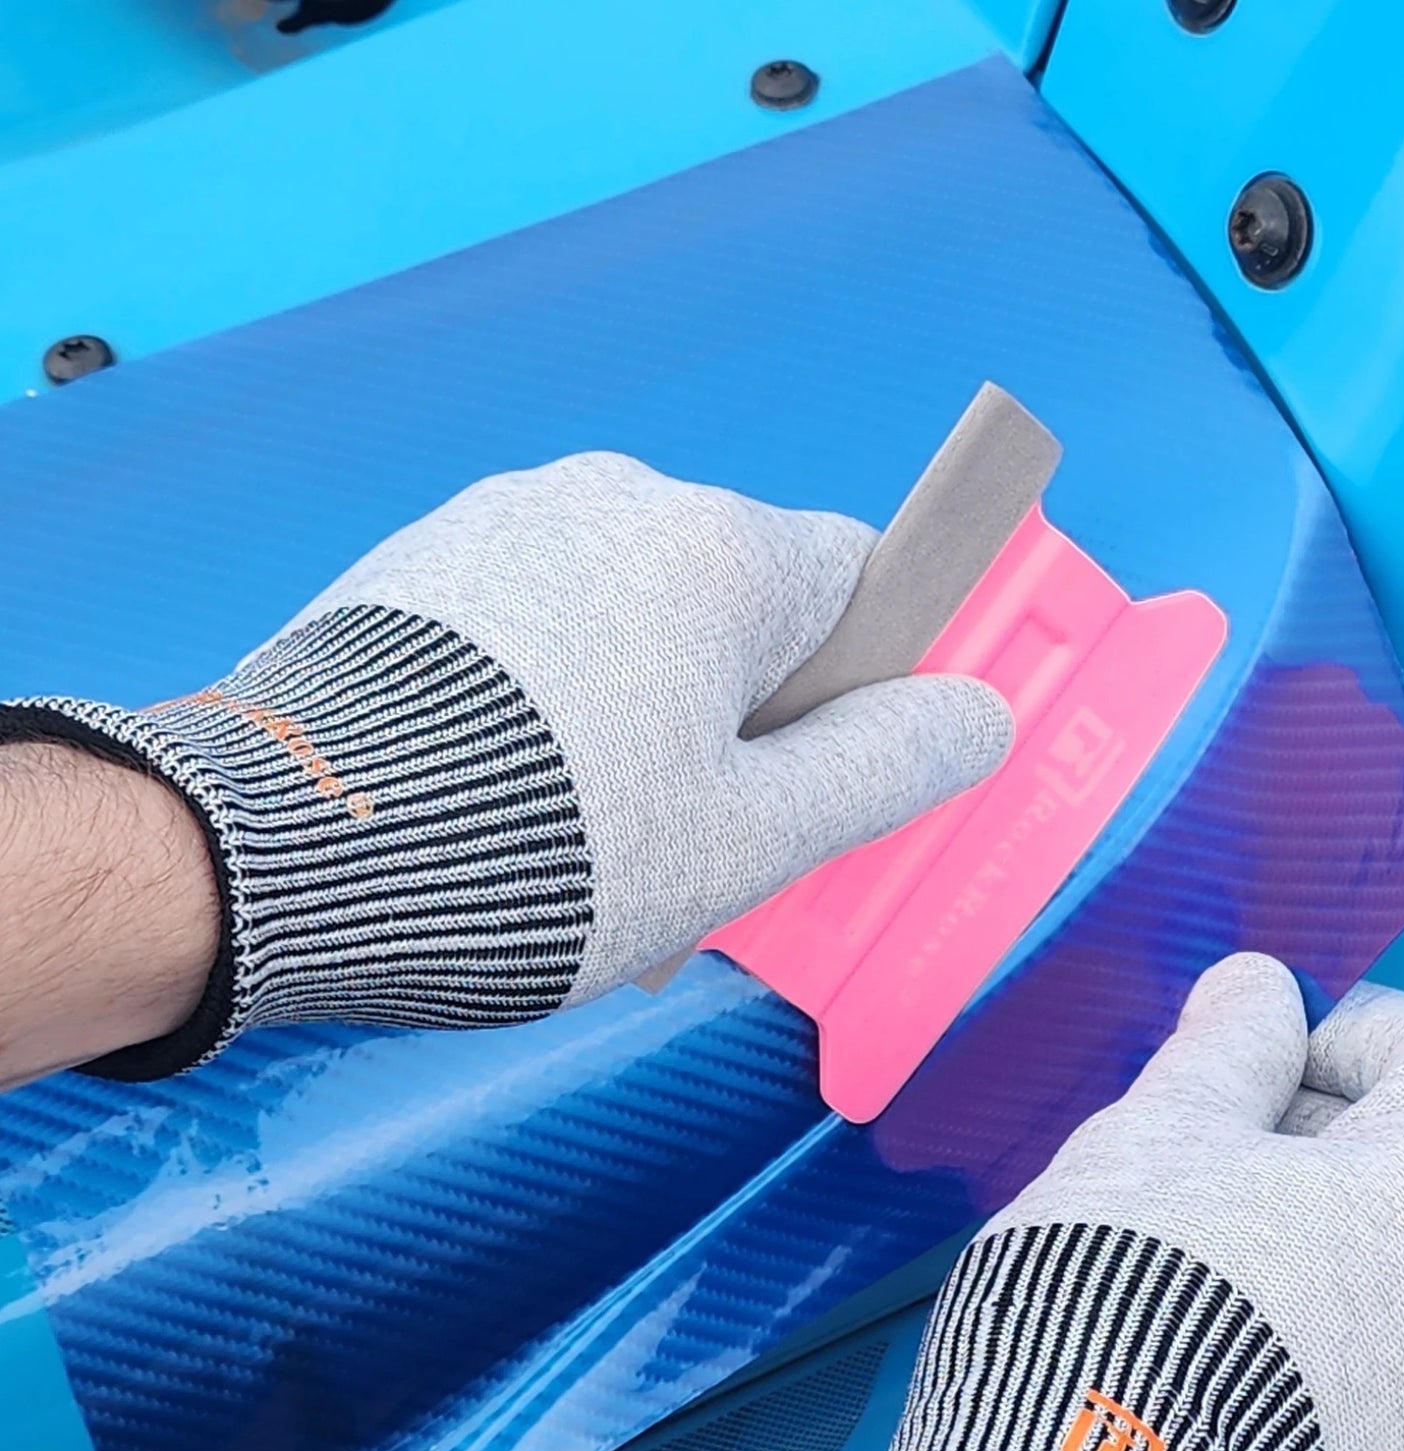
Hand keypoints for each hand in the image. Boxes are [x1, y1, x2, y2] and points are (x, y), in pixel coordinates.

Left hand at [0, 453, 1011, 1078]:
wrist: (284, 854)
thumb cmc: (546, 853)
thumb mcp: (753, 839)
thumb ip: (888, 769)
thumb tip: (979, 714)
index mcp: (721, 552)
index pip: (868, 579)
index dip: (877, 682)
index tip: (842, 769)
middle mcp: (616, 501)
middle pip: (747, 606)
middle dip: (748, 719)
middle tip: (701, 841)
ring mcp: (503, 523)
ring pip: (637, 620)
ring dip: (648, 714)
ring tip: (584, 837)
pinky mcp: (419, 568)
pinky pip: (540, 626)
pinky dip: (555, 701)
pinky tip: (507, 794)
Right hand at [811, 953, 1403, 1450]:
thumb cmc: (1117, 1315)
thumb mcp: (1158, 1133)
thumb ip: (1227, 1043)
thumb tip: (1262, 994)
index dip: (1350, 1026)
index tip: (1258, 1049)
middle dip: (1318, 1141)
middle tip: (1192, 1156)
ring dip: (1316, 1247)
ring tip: (1185, 1269)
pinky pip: (1386, 1389)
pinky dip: (1317, 1350)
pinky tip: (1201, 1368)